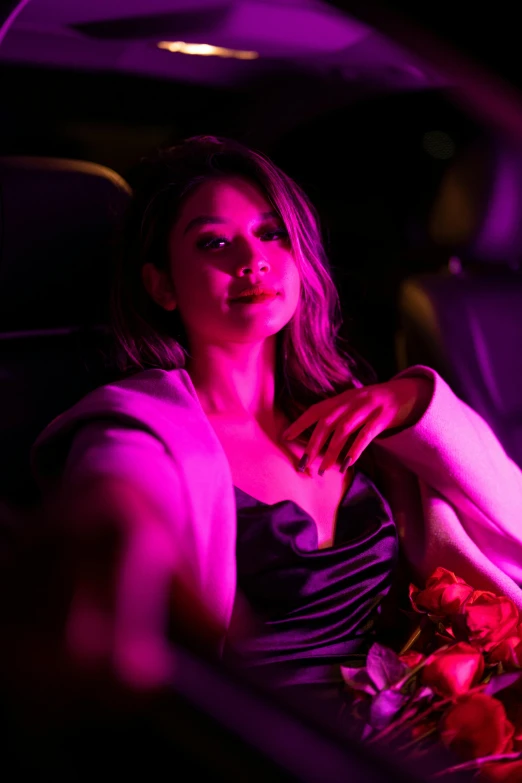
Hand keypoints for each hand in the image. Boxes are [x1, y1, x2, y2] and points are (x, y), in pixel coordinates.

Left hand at [282, 376, 432, 474]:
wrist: (406, 393)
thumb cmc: (373, 405)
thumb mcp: (353, 405)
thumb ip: (337, 418)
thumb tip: (316, 443)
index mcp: (341, 398)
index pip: (316, 410)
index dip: (299, 423)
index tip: (284, 438)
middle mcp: (352, 401)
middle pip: (327, 422)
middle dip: (313, 444)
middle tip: (303, 464)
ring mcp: (368, 408)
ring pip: (344, 431)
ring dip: (332, 452)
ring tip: (323, 470)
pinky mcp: (383, 417)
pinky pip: (366, 435)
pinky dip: (355, 449)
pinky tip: (347, 464)